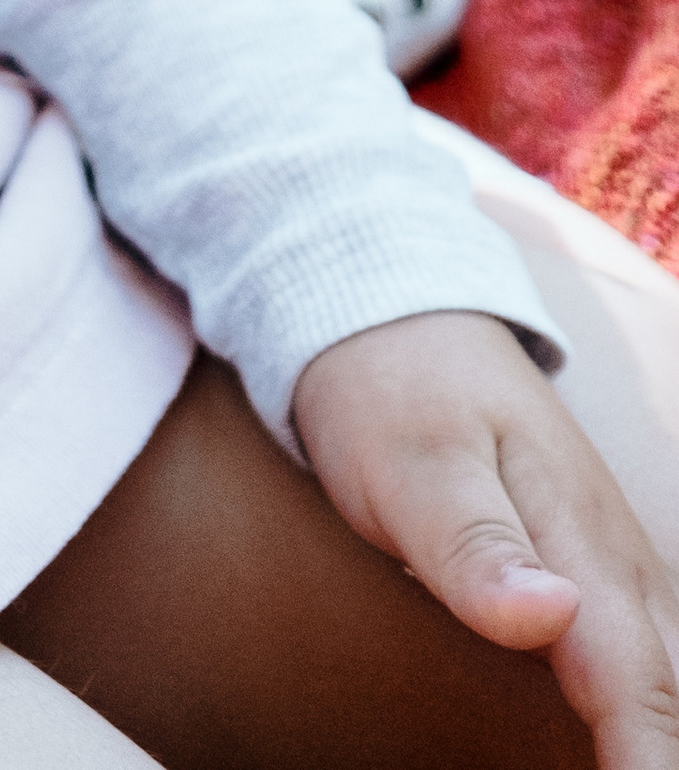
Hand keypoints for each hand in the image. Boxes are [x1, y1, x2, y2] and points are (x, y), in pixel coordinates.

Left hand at [296, 308, 678, 768]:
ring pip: (661, 675)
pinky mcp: (585, 570)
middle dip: (657, 754)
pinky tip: (615, 739)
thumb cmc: (391, 394)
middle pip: (666, 694)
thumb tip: (553, 616)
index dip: (646, 765)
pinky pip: (636, 656)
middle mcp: (614, 560)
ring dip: (652, 731)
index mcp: (581, 539)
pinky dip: (637, 707)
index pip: (638, 689)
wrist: (393, 317)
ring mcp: (607, 564)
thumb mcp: (414, 460)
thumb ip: (475, 544)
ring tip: (627, 765)